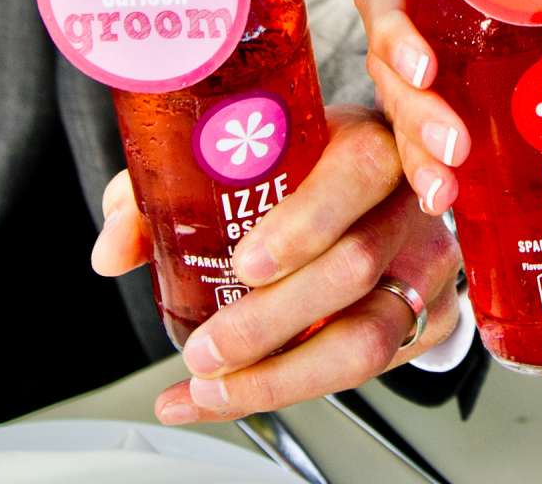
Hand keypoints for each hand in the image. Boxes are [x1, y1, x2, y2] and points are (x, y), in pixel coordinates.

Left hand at [90, 104, 464, 423]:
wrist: (379, 197)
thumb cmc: (304, 169)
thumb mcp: (243, 160)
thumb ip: (168, 192)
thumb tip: (114, 249)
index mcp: (366, 140)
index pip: (357, 171)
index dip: (304, 222)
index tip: (246, 265)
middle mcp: (405, 202)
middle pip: (356, 266)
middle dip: (270, 323)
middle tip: (206, 350)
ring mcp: (423, 265)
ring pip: (369, 337)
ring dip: (281, 376)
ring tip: (214, 389)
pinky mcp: (426, 321)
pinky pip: (366, 374)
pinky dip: (285, 394)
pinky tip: (228, 402)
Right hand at [355, 0, 541, 218]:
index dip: (393, 31)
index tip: (426, 69)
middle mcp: (414, 17)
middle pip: (387, 66)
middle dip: (414, 114)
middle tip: (455, 150)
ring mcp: (415, 65)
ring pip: (395, 109)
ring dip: (415, 154)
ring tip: (444, 195)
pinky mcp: (428, 105)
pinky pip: (411, 136)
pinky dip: (426, 169)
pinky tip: (446, 201)